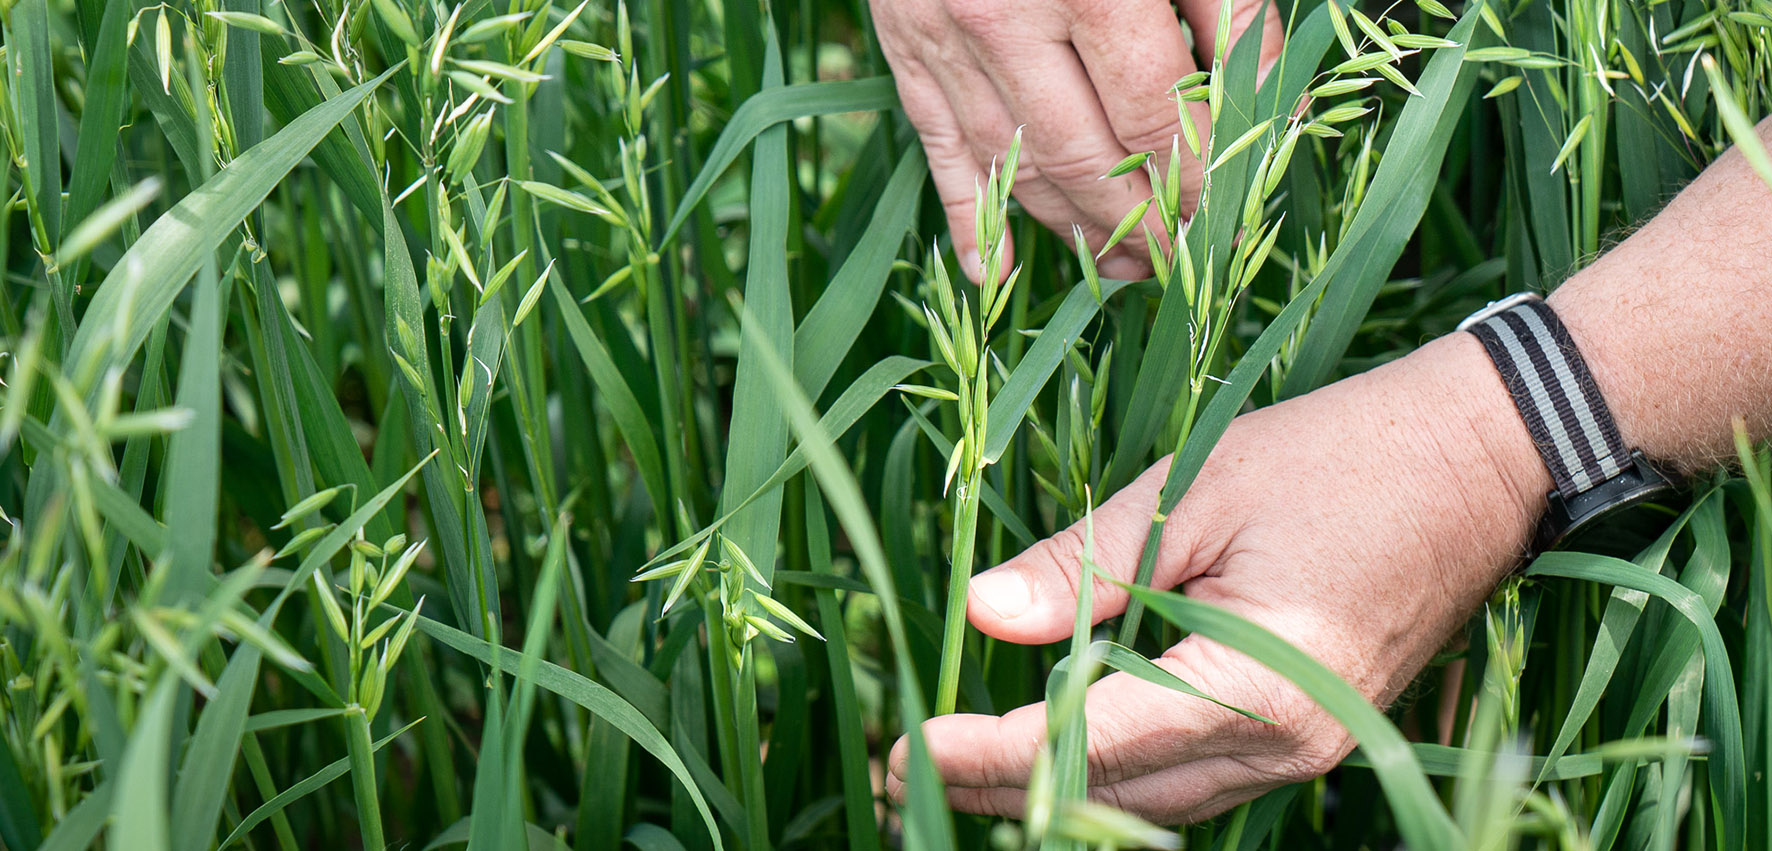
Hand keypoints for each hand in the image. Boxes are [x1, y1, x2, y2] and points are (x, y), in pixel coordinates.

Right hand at [869, 0, 1282, 281]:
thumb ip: (1222, 0)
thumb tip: (1259, 104)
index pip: (1159, 108)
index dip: (1209, 166)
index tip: (1245, 201)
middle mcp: (1001, 17)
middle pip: (1089, 157)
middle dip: (1151, 222)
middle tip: (1197, 261)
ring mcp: (939, 38)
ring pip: (1017, 166)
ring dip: (1078, 231)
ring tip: (1131, 272)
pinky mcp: (902, 46)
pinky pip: (937, 148)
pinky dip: (971, 218)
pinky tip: (1000, 273)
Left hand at [887, 333, 1551, 822]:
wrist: (1486, 456)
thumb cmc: (1343, 454)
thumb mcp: (1196, 489)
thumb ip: (1086, 566)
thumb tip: (979, 614)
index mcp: (1259, 684)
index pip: (1086, 742)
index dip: (985, 752)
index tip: (899, 752)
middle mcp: (1289, 746)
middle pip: (1111, 797)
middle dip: (1000, 791)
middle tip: (895, 779)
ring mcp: (1309, 751)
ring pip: (1152, 805)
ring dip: (1052, 793)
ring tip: (957, 775)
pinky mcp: (1312, 733)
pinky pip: (1194, 781)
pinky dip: (1115, 777)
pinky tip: (1055, 757)